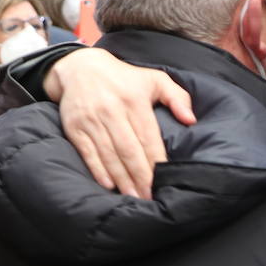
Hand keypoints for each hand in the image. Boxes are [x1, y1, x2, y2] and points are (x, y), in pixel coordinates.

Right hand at [45, 48, 197, 198]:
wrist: (80, 67)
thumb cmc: (124, 78)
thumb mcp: (155, 79)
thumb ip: (177, 97)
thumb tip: (191, 120)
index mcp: (134, 100)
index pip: (148, 137)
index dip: (156, 160)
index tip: (164, 179)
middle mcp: (112, 110)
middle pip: (128, 150)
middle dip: (140, 176)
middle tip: (149, 197)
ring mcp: (92, 120)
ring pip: (109, 154)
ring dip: (122, 178)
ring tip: (134, 196)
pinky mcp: (75, 127)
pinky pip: (88, 152)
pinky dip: (98, 170)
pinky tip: (109, 184)